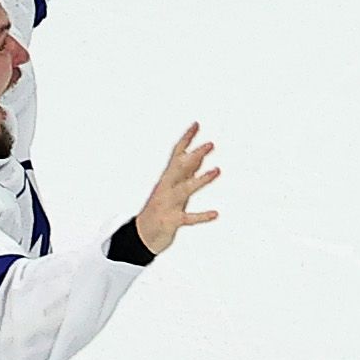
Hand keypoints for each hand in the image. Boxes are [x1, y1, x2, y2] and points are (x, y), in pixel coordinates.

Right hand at [132, 124, 221, 253]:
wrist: (141, 235)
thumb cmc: (160, 209)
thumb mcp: (173, 188)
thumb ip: (186, 173)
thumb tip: (199, 157)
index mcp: (167, 179)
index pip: (177, 154)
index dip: (186, 139)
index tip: (197, 125)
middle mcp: (166, 188)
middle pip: (180, 168)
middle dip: (195, 155)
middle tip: (211, 144)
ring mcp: (168, 204)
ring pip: (184, 189)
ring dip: (201, 180)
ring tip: (217, 171)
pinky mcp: (171, 221)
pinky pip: (188, 218)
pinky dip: (201, 216)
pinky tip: (215, 214)